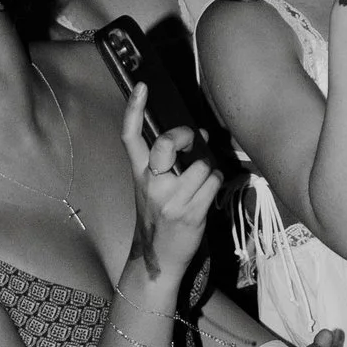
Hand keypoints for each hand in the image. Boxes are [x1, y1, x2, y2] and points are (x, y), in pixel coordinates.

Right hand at [118, 86, 219, 292]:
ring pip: (201, 165)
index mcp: (139, 175)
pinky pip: (213, 182)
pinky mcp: (190, 213)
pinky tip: (208, 193)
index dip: (134, 109)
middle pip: (167, 143)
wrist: (158, 259)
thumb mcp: (153, 188)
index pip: (130, 137)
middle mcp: (152, 185)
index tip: (141, 87)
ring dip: (208, 169)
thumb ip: (170, 162)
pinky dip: (216, 183)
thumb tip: (201, 133)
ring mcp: (171, 200)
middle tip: (192, 139)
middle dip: (185, 135)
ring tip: (202, 181)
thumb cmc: (159, 218)